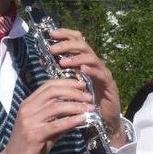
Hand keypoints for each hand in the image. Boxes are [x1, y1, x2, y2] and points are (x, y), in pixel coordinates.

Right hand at [0, 79, 91, 153]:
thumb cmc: (28, 146)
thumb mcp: (43, 128)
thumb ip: (58, 119)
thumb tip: (79, 113)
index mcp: (27, 104)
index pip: (48, 86)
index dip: (66, 83)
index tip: (81, 84)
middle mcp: (27, 109)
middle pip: (53, 92)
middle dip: (74, 92)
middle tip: (89, 96)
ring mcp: (29, 121)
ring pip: (56, 107)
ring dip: (76, 106)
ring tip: (90, 108)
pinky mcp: (34, 135)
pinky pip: (57, 124)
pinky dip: (72, 120)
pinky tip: (83, 119)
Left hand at [48, 28, 125, 146]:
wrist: (104, 120)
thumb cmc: (85, 100)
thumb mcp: (70, 83)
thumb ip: (60, 71)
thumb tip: (43, 59)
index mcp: (84, 61)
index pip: (77, 40)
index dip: (66, 34)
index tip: (51, 33)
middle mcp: (94, 63)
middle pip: (83, 45)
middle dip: (67, 45)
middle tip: (52, 49)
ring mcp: (103, 73)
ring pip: (92, 58)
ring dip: (76, 59)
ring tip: (63, 62)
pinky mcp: (109, 84)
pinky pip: (101, 74)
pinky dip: (92, 71)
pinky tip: (83, 70)